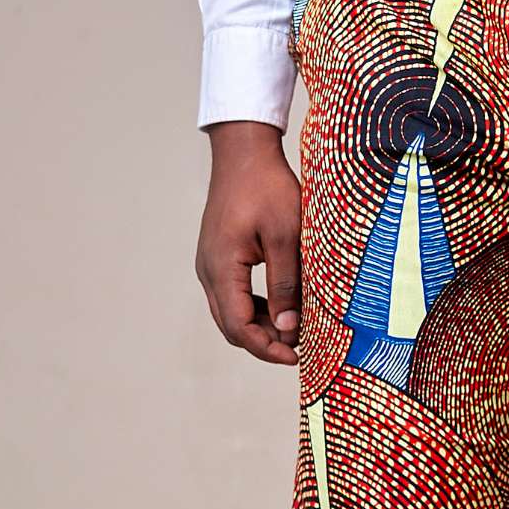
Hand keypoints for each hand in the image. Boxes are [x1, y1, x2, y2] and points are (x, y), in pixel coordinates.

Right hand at [197, 121, 303, 365]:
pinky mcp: (217, 257)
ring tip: (294, 328)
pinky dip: (254, 307)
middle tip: (300, 348)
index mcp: (222, 268)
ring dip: (259, 326)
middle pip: (230, 326)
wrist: (244, 152)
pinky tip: (281, 305)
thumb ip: (286, 284)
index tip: (297, 356)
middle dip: (264, 342)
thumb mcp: (286, 236)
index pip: (239, 327)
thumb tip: (289, 328)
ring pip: (230, 312)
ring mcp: (209, 264)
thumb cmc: (266, 187)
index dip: (267, 348)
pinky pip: (231, 294)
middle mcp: (208, 270)